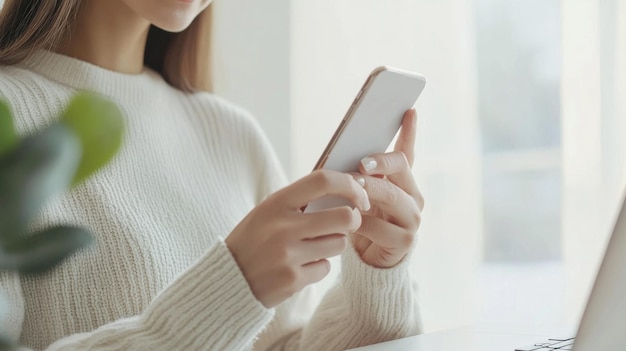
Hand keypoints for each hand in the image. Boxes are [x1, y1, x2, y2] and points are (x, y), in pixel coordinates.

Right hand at [225, 170, 369, 307]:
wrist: (227, 281)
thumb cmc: (253, 241)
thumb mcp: (268, 212)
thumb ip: (299, 201)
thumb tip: (343, 187)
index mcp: (276, 203)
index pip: (323, 181)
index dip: (349, 185)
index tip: (360, 194)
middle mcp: (282, 226)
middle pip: (344, 216)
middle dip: (353, 220)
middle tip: (348, 223)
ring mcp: (288, 254)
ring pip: (339, 244)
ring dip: (332, 245)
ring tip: (311, 247)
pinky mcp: (293, 279)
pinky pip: (326, 268)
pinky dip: (318, 267)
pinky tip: (299, 267)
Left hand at [352, 109, 423, 267]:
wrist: (368, 261)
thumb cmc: (360, 222)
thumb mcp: (358, 196)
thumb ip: (356, 177)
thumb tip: (338, 153)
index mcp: (403, 182)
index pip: (407, 152)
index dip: (409, 132)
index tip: (408, 111)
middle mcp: (413, 196)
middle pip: (400, 169)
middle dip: (379, 163)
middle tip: (360, 163)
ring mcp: (413, 218)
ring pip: (392, 196)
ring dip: (368, 190)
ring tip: (352, 187)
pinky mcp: (406, 241)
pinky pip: (380, 227)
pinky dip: (361, 222)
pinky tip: (349, 220)